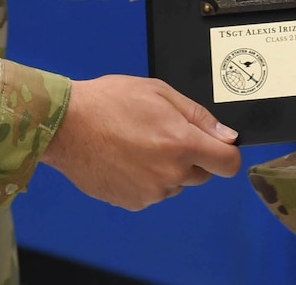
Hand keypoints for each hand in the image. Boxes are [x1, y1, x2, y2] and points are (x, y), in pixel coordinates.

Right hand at [42, 75, 241, 209]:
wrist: (67, 125)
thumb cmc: (110, 101)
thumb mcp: (159, 92)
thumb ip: (198, 116)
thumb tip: (227, 136)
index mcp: (182, 144)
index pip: (228, 164)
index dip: (226, 153)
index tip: (216, 145)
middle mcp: (171, 174)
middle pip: (203, 175)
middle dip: (192, 158)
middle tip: (164, 135)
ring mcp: (151, 192)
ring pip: (175, 184)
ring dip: (167, 169)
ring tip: (138, 144)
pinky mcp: (132, 203)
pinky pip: (152, 193)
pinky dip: (145, 179)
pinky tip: (125, 159)